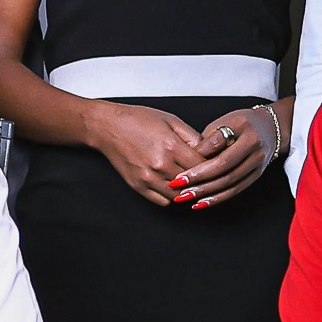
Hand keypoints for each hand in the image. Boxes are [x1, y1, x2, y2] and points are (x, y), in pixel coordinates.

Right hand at [88, 103, 208, 207]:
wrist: (108, 127)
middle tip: (206, 174)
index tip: (214, 163)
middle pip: (194, 182)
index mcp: (171, 146)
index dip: (212, 165)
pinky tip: (173, 186)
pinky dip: (171, 197)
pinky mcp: (139, 187)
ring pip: (180, 196)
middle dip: (202, 179)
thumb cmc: (138, 120)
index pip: (203, 165)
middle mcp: (161, 165)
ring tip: (189, 182)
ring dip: (187, 191)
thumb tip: (208, 152)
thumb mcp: (171, 120)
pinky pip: (163, 202)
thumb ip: (192, 137)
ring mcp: (149, 178)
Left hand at [173, 104, 283, 210]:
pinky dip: (218, 198)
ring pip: (230, 182)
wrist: (271, 128)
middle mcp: (254, 146)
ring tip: (185, 197)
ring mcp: (257, 162)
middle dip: (199, 180)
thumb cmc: (242, 123)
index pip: (218, 147)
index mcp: (244, 128)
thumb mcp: (223, 122)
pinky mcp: (257, 175)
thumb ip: (208, 141)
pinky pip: (236, 190)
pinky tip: (202, 203)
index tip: (180, 171)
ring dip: (206, 193)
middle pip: (224, 168)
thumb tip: (189, 160)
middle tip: (177, 187)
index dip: (198, 161)